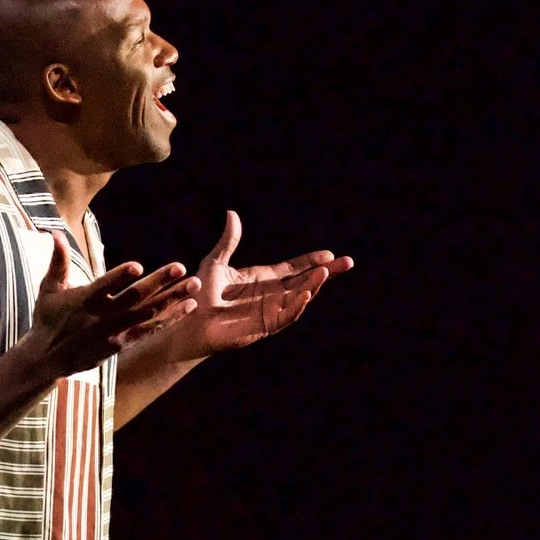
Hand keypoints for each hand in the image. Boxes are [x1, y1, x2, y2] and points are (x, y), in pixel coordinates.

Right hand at [26, 237, 197, 379]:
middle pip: (133, 298)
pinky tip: (189, 306)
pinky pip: (151, 330)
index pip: (103, 287)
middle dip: (158, 282)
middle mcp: (101, 317)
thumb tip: (54, 232)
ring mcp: (114, 332)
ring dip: (172, 298)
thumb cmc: (49, 319)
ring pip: (148, 313)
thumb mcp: (49, 289)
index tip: (136, 266)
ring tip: (193, 284)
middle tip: (179, 267)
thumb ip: (57, 261)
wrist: (48, 358)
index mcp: (84, 300)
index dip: (119, 277)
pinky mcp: (122, 343)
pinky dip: (170, 318)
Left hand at [165, 212, 349, 358]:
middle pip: (306, 281)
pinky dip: (297, 306)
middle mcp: (272, 294)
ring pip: (300, 297)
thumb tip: (232, 214)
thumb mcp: (215, 263)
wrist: (191, 322)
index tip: (330, 254)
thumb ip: (228, 242)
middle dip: (326, 272)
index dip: (311, 260)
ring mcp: (271, 311)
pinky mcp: (265, 326)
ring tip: (325, 273)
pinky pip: (286, 316)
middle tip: (347, 262)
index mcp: (264, 278)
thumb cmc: (201, 294)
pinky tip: (306, 294)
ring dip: (314, 286)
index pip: (294, 267)